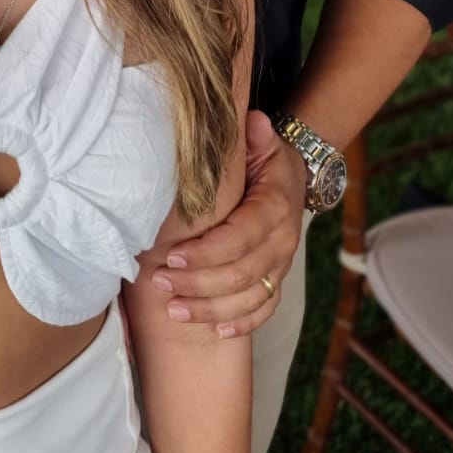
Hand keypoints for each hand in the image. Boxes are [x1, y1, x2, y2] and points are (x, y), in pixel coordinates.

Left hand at [151, 111, 306, 337]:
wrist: (292, 177)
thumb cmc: (264, 158)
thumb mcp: (261, 142)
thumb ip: (255, 136)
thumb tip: (254, 121)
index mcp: (274, 207)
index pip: (241, 237)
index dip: (207, 251)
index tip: (170, 255)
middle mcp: (282, 241)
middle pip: (241, 273)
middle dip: (198, 282)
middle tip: (160, 283)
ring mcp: (281, 264)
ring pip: (251, 296)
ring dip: (211, 308)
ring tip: (174, 311)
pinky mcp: (277, 278)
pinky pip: (265, 308)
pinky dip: (242, 322)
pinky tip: (216, 331)